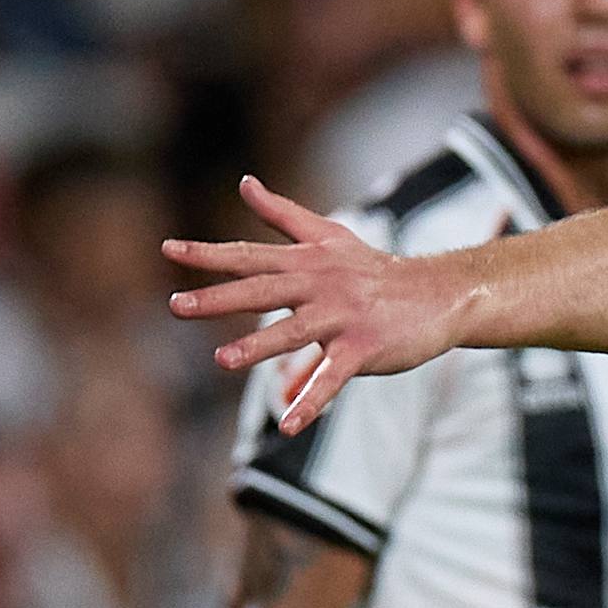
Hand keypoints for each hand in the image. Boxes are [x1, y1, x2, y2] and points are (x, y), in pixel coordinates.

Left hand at [165, 176, 459, 430]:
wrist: (439, 294)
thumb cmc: (376, 268)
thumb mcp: (329, 235)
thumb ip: (282, 212)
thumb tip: (244, 183)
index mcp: (306, 262)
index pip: (250, 255)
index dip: (209, 254)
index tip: (169, 250)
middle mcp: (320, 286)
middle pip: (263, 291)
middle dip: (218, 299)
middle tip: (176, 306)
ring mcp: (343, 317)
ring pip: (294, 333)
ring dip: (258, 346)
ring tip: (222, 360)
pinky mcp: (364, 348)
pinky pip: (333, 377)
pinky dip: (312, 402)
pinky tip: (289, 425)